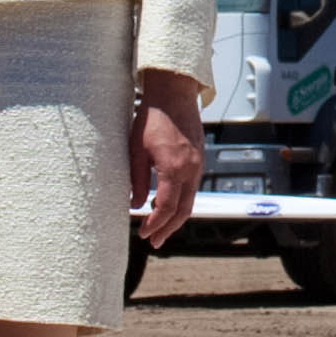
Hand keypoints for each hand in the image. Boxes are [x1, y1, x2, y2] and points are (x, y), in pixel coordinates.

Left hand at [130, 70, 206, 246]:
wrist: (174, 94)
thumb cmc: (152, 118)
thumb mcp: (136, 149)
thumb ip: (137, 179)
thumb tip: (135, 204)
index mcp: (174, 167)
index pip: (166, 207)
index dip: (154, 224)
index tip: (143, 234)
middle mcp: (191, 169)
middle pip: (183, 210)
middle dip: (168, 229)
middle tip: (154, 242)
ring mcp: (198, 165)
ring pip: (190, 201)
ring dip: (175, 218)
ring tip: (160, 229)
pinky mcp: (199, 159)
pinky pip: (192, 188)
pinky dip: (181, 202)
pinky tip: (167, 204)